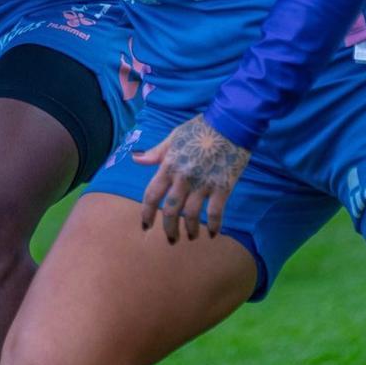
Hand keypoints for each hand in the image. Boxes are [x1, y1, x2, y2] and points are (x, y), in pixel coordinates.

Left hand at [134, 114, 250, 243]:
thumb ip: (156, 152)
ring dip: (190, 230)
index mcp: (169, 166)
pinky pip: (215, 212)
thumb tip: (135, 159)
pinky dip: (214, 226)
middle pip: (170, 210)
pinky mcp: (222, 187)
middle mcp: (183, 178)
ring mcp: (203, 184)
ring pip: (191, 215)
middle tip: (170, 240)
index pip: (152, 195)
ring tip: (190, 237)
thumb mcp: (173, 137)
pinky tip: (213, 234)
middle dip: (168, 229)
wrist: (230, 124)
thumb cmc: (200, 129)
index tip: (145, 226)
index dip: (147, 213)